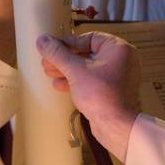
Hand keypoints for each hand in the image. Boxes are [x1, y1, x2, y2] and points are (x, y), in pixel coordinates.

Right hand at [36, 33, 140, 161]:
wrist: (115, 126)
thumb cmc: (101, 95)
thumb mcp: (75, 70)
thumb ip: (58, 53)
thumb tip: (43, 40)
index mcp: (118, 48)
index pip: (88, 38)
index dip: (67, 43)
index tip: (51, 48)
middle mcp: (121, 60)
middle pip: (86, 53)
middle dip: (64, 59)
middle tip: (47, 62)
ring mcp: (117, 77)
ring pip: (87, 68)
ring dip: (66, 70)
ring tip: (49, 73)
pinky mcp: (111, 91)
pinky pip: (91, 81)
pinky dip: (75, 81)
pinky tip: (59, 85)